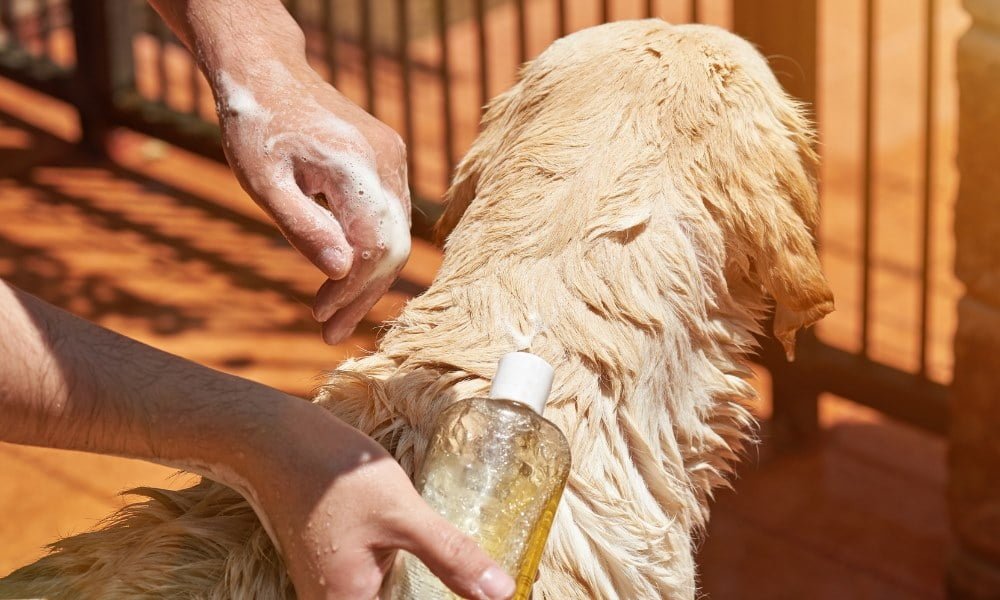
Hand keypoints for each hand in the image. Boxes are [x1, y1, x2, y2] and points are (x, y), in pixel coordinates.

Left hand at [214, 61, 410, 343]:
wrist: (267, 70)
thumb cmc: (255, 125)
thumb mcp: (262, 181)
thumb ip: (302, 226)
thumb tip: (340, 273)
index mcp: (355, 166)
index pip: (375, 246)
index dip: (352, 290)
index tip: (319, 317)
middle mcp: (386, 161)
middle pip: (394, 247)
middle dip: (363, 295)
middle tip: (329, 332)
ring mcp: (393, 158)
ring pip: (396, 235)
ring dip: (367, 278)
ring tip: (333, 314)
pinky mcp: (389, 159)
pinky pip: (390, 216)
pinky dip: (369, 250)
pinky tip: (342, 273)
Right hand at [242, 400, 515, 599]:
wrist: (275, 441)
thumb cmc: (333, 475)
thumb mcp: (402, 513)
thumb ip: (451, 556)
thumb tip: (502, 593)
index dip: (447, 599)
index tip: (485, 593)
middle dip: (433, 590)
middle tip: (481, 582)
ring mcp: (329, 589)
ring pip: (387, 596)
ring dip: (420, 587)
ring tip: (463, 574)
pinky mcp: (332, 569)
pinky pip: (373, 586)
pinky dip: (405, 579)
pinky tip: (430, 558)